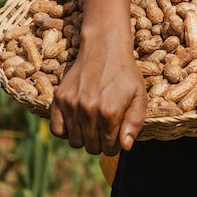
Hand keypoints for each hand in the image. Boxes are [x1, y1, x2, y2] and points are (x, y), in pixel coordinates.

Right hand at [49, 39, 146, 155]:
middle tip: (105, 127)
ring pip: (75, 142)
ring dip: (85, 137)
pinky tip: (77, 121)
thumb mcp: (139, 96)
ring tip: (92, 122)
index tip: (116, 133)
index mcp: (110, 112)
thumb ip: (134, 123)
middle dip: (101, 142)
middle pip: (91, 147)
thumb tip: (126, 146)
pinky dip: (66, 130)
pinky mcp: (59, 99)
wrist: (105, 47)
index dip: (115, 144)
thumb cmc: (125, 73)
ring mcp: (71, 105)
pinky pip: (57, 130)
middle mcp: (88, 110)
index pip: (110, 149)